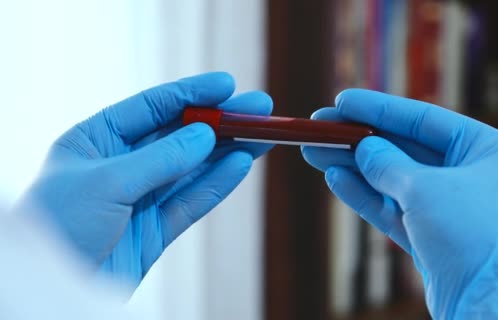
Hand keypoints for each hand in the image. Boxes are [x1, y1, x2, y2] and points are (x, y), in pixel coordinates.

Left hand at [16, 72, 272, 288]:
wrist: (51, 290)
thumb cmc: (56, 228)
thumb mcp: (106, 183)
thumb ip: (160, 159)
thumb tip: (206, 135)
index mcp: (95, 140)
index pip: (151, 107)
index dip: (192, 94)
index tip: (228, 84)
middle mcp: (119, 165)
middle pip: (179, 136)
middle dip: (219, 122)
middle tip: (258, 108)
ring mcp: (139, 198)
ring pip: (192, 169)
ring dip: (227, 152)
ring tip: (261, 136)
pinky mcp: (154, 230)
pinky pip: (191, 201)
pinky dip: (217, 185)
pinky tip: (242, 165)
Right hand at [301, 89, 497, 318]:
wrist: (493, 308)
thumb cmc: (474, 236)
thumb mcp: (426, 189)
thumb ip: (389, 164)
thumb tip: (364, 148)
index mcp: (487, 150)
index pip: (424, 119)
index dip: (380, 109)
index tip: (343, 101)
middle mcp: (471, 175)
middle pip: (404, 150)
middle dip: (360, 140)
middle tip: (320, 128)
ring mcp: (450, 209)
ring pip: (393, 181)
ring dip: (355, 168)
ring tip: (315, 152)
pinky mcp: (432, 238)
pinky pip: (393, 209)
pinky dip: (365, 195)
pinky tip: (335, 178)